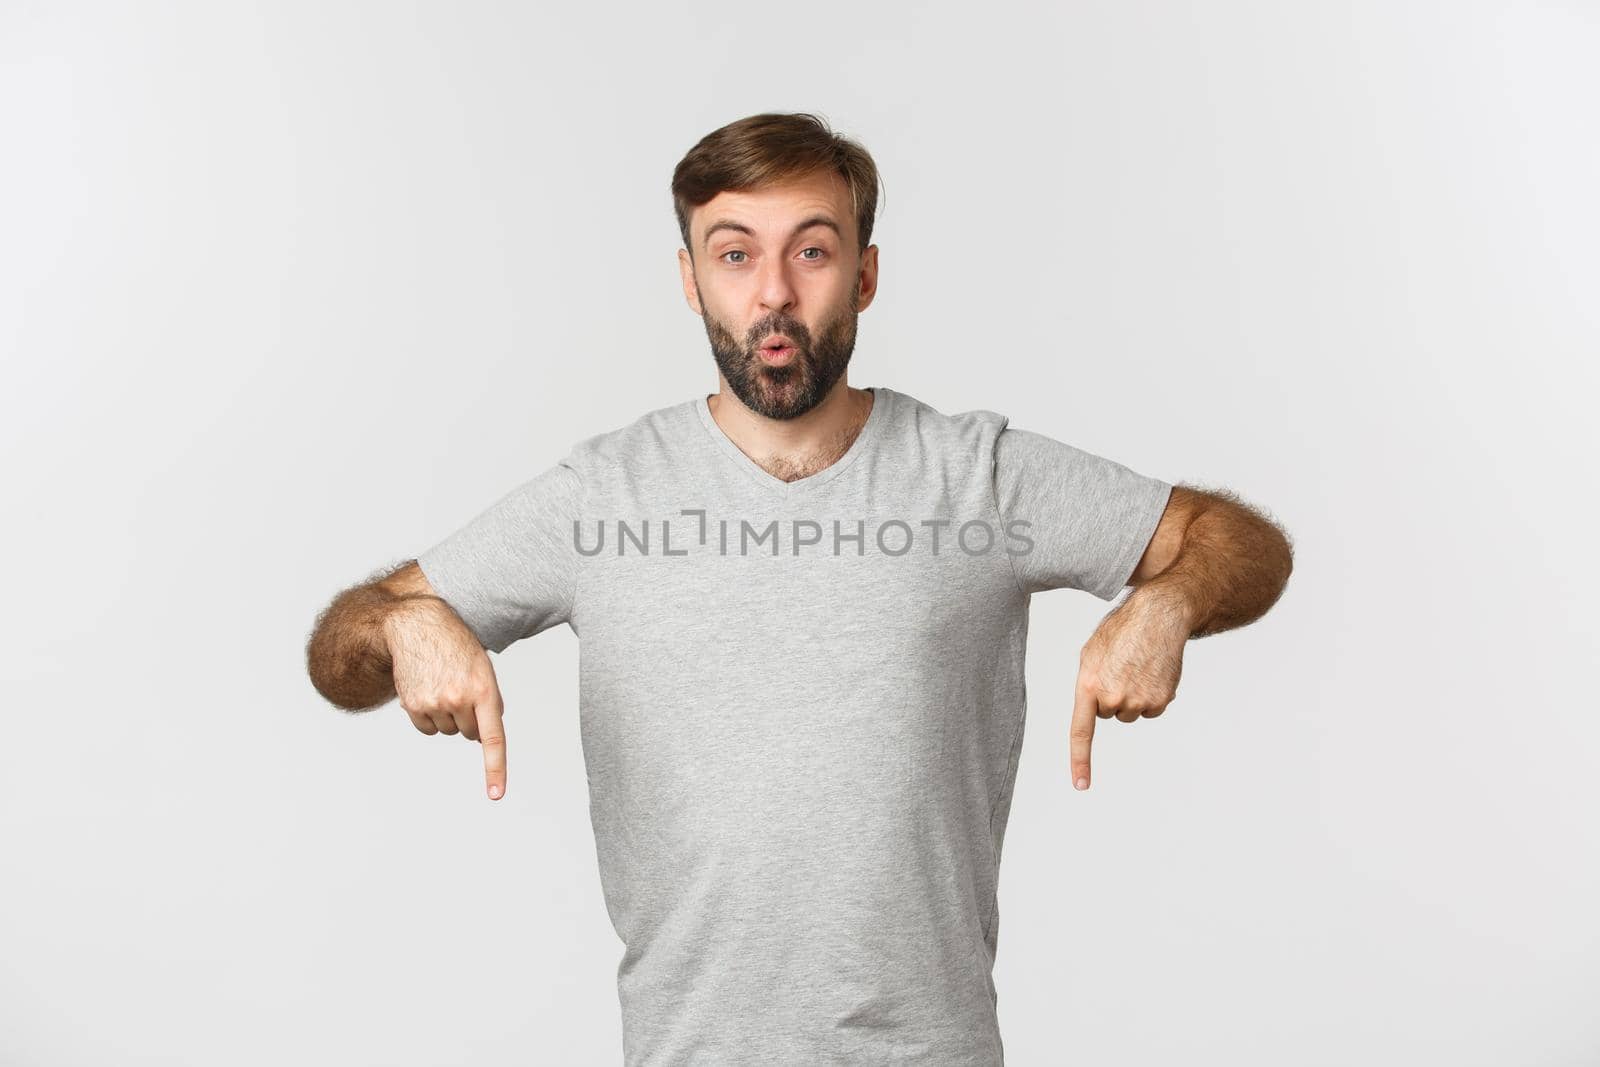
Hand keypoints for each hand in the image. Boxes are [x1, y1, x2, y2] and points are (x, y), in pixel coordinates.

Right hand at [383, 598, 508, 800]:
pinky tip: (428, 691)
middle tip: (462, 689)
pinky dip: (430, 717)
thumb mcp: (483, 667)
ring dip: (449, 716)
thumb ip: (490, 701)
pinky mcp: (412, 705)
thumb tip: (483, 737)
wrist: (418, 623)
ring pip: (449, 732)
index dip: (495, 769)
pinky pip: (428, 729)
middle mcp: (458, 698)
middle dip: (470, 718)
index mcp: (483, 689)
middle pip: (470, 734)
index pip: (493, 737)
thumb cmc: (457, 645)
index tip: (496, 794)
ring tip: (444, 684)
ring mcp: (433, 703)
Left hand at [1069, 589, 1190, 790]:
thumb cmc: (1121, 632)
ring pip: (1131, 713)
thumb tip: (1095, 709)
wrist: (1158, 616)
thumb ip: (1087, 685)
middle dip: (1112, 696)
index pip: (1081, 731)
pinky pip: (1151, 710)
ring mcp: (1139, 701)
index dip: (1080, 761)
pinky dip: (1152, 695)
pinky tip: (1153, 671)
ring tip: (1137, 666)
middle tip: (1121, 668)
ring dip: (1133, 696)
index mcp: (1089, 685)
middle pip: (1109, 714)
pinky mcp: (1160, 700)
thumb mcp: (1091, 654)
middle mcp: (1113, 697)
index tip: (1081, 785)